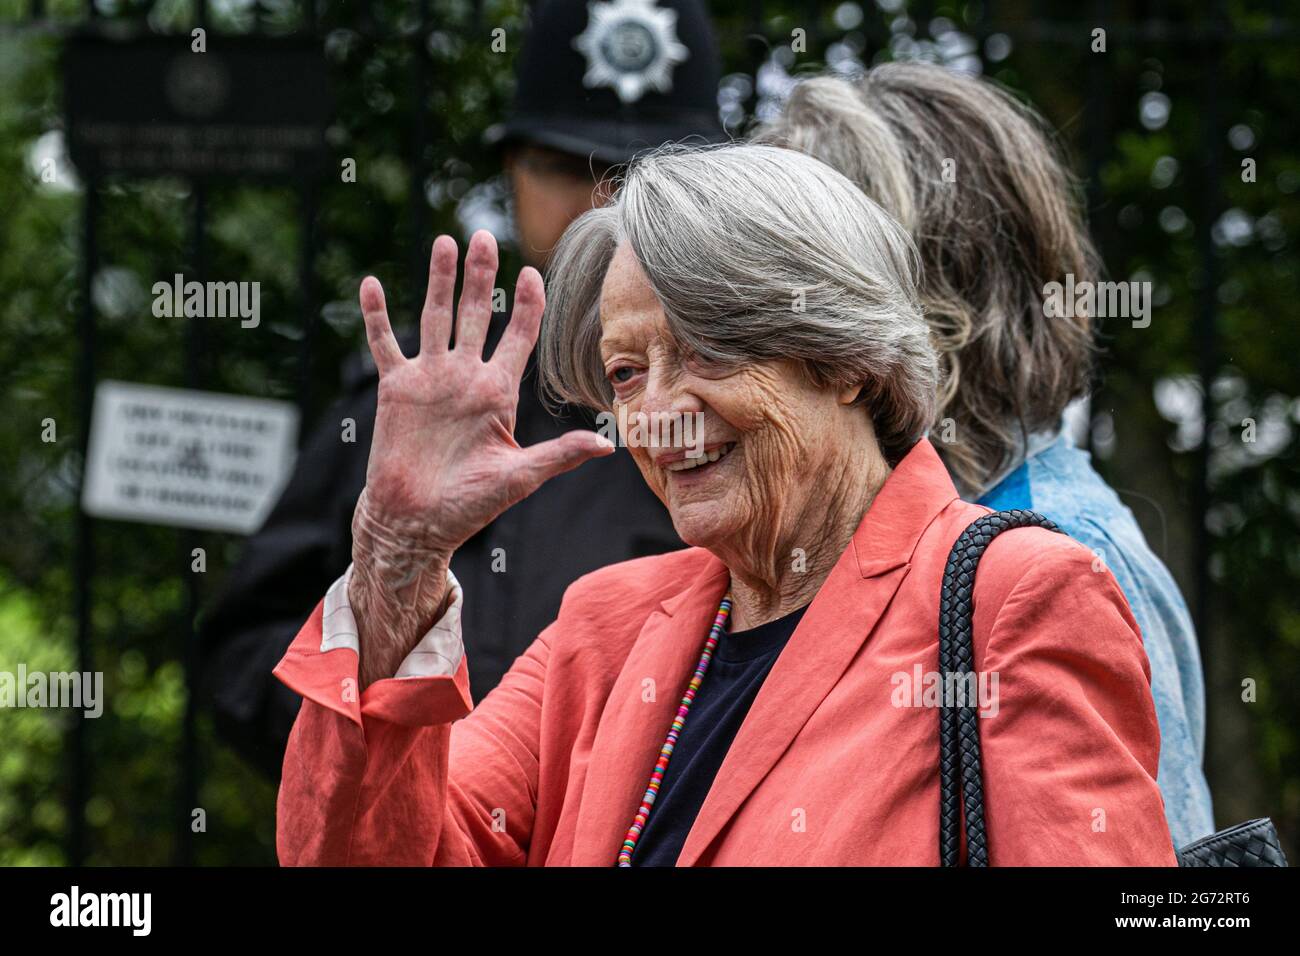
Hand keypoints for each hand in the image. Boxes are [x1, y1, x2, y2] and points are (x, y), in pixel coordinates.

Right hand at [349, 230, 613, 684]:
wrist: (418, 522)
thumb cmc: (471, 506)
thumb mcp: (520, 477)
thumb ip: (559, 455)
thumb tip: (607, 447)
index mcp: (498, 392)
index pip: (517, 337)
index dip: (527, 305)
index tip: (534, 273)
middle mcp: (466, 377)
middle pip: (476, 314)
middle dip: (482, 276)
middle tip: (485, 235)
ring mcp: (430, 379)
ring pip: (435, 316)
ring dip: (439, 281)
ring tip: (444, 242)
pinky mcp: (397, 389)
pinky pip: (385, 344)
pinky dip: (377, 316)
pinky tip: (370, 284)